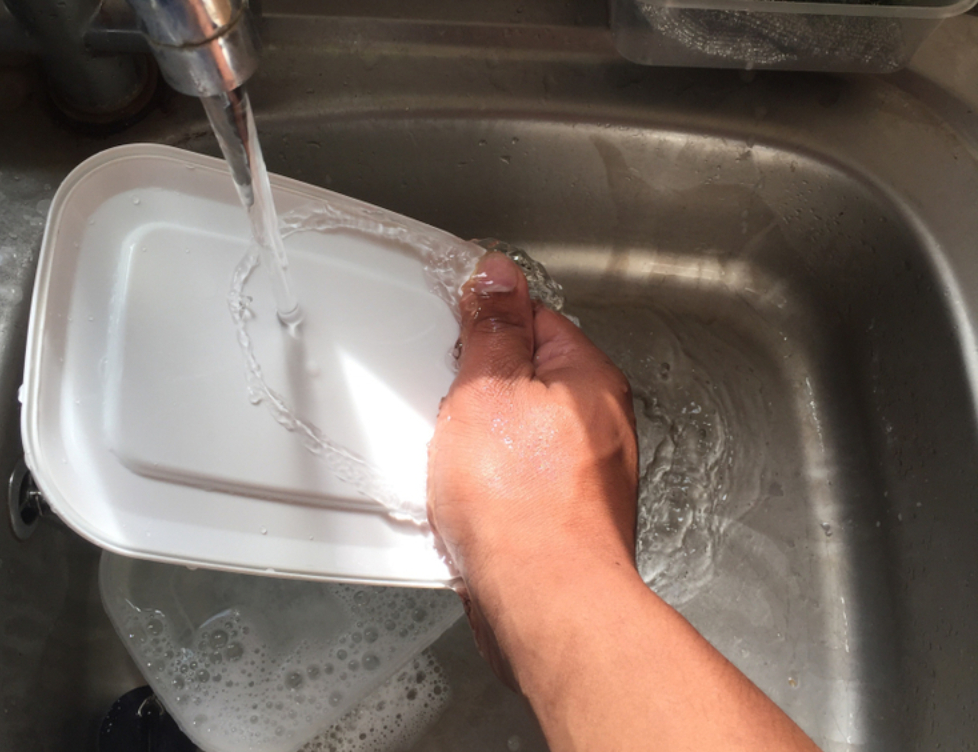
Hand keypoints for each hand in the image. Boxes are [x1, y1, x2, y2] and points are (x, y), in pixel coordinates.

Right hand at [427, 251, 638, 681]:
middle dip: (478, 389)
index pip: (533, 318)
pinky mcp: (564, 513)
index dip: (485, 323)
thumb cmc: (522, 504)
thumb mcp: (488, 389)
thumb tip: (497, 275)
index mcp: (588, 377)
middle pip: (524, 377)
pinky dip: (490, 482)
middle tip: (450, 407)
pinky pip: (517, 478)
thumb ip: (493, 329)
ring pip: (517, 432)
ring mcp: (585, 471)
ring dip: (480, 440)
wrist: (544, 602)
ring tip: (457, 460)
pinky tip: (469, 499)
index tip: (452, 335)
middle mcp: (597, 421)